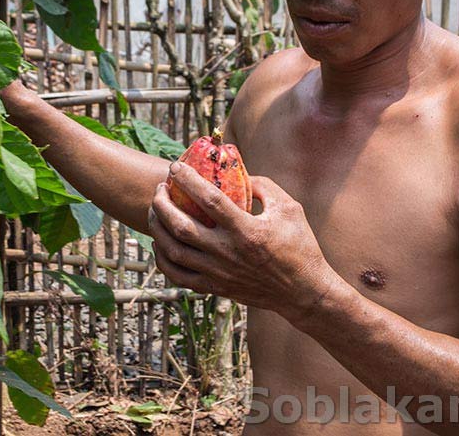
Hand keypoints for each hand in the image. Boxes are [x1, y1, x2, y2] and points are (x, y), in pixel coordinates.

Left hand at [148, 161, 338, 322]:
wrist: (303, 292)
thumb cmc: (300, 246)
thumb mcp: (289, 208)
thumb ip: (263, 186)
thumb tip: (237, 173)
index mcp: (247, 231)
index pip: (209, 199)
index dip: (188, 180)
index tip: (175, 166)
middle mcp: (228, 253)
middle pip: (181, 226)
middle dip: (162, 203)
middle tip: (160, 187)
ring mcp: (218, 273)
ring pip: (174, 251)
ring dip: (157, 227)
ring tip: (155, 209)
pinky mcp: (215, 287)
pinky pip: (177, 275)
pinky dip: (162, 258)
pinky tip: (160, 242)